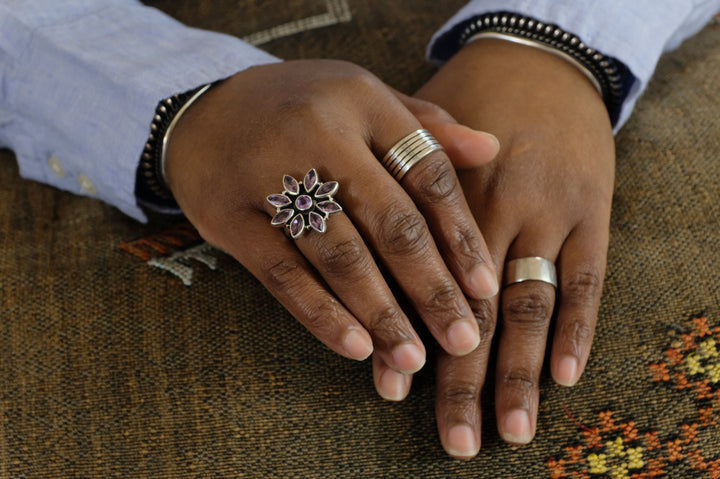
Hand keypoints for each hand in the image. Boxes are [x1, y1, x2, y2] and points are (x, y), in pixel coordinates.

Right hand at [163, 60, 499, 398]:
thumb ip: (426, 125)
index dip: (460, 235)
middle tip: (463, 340)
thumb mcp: (364, 97)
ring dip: (381, 313)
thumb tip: (490, 149)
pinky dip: (321, 313)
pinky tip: (355, 347)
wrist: (202, 108)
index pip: (426, 174)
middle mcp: (320, 133)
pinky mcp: (230, 215)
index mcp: (363, 101)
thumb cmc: (302, 108)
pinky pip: (283, 273)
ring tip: (413, 360)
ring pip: (339, 255)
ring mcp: (269, 174)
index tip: (485, 289)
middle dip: (431, 288)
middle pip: (390, 222)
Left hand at [415, 39, 614, 457]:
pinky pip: (589, 278)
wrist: (537, 60)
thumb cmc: (461, 107)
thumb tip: (356, 267)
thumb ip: (387, 196)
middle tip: (455, 441)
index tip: (392, 388)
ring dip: (520, 373)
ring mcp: (550, 210)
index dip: (409, 335)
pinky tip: (564, 377)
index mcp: (443, 190)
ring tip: (509, 431)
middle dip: (463, 378)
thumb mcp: (417, 139)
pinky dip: (579, 330)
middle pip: (474, 307)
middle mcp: (497, 206)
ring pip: (530, 304)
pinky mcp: (592, 210)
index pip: (422, 279)